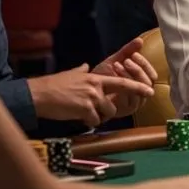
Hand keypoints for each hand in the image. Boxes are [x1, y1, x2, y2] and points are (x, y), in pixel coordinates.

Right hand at [28, 64, 153, 126]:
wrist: (38, 94)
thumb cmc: (53, 85)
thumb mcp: (71, 74)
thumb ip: (81, 71)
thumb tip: (84, 66)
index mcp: (95, 78)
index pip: (122, 82)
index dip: (137, 87)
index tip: (150, 91)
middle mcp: (96, 87)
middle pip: (114, 104)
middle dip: (109, 111)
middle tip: (97, 112)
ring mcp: (91, 98)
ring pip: (105, 114)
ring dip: (97, 117)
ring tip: (83, 113)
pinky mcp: (84, 109)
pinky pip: (93, 121)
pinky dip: (87, 122)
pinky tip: (77, 118)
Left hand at [93, 38, 157, 117]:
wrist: (85, 89)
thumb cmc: (101, 76)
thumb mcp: (115, 60)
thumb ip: (128, 51)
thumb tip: (140, 40)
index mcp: (141, 82)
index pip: (151, 74)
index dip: (144, 64)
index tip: (134, 54)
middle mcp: (141, 94)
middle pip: (149, 82)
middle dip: (138, 69)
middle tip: (126, 60)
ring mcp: (135, 103)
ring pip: (141, 90)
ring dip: (130, 76)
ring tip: (117, 65)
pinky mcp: (126, 110)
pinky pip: (131, 99)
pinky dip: (124, 87)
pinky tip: (113, 78)